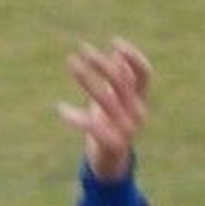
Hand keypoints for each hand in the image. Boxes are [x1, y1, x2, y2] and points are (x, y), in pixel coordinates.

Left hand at [59, 39, 150, 181]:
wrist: (110, 163)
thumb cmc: (111, 126)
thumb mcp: (116, 101)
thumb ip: (119, 80)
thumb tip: (116, 53)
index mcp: (141, 101)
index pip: (144, 74)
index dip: (132, 57)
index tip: (114, 42)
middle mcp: (138, 113)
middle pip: (122, 82)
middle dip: (102, 63)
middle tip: (82, 49)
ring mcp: (127, 129)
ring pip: (106, 99)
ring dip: (87, 79)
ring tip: (71, 63)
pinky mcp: (113, 143)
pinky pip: (91, 125)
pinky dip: (74, 116)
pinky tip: (60, 108)